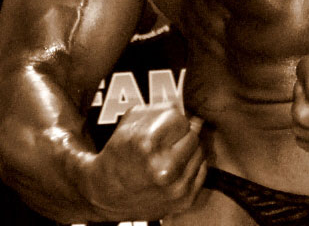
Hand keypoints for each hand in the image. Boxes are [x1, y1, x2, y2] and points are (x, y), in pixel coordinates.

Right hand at [82, 102, 206, 220]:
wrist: (107, 193)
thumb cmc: (120, 153)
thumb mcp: (130, 122)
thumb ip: (160, 109)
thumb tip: (186, 111)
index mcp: (147, 145)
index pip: (181, 119)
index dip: (173, 120)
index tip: (166, 125)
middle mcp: (163, 169)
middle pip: (193, 135)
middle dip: (181, 134)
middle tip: (167, 141)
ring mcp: (175, 188)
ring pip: (199, 151)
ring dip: (187, 150)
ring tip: (169, 155)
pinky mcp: (184, 201)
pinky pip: (201, 170)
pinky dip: (191, 166)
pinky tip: (175, 168)